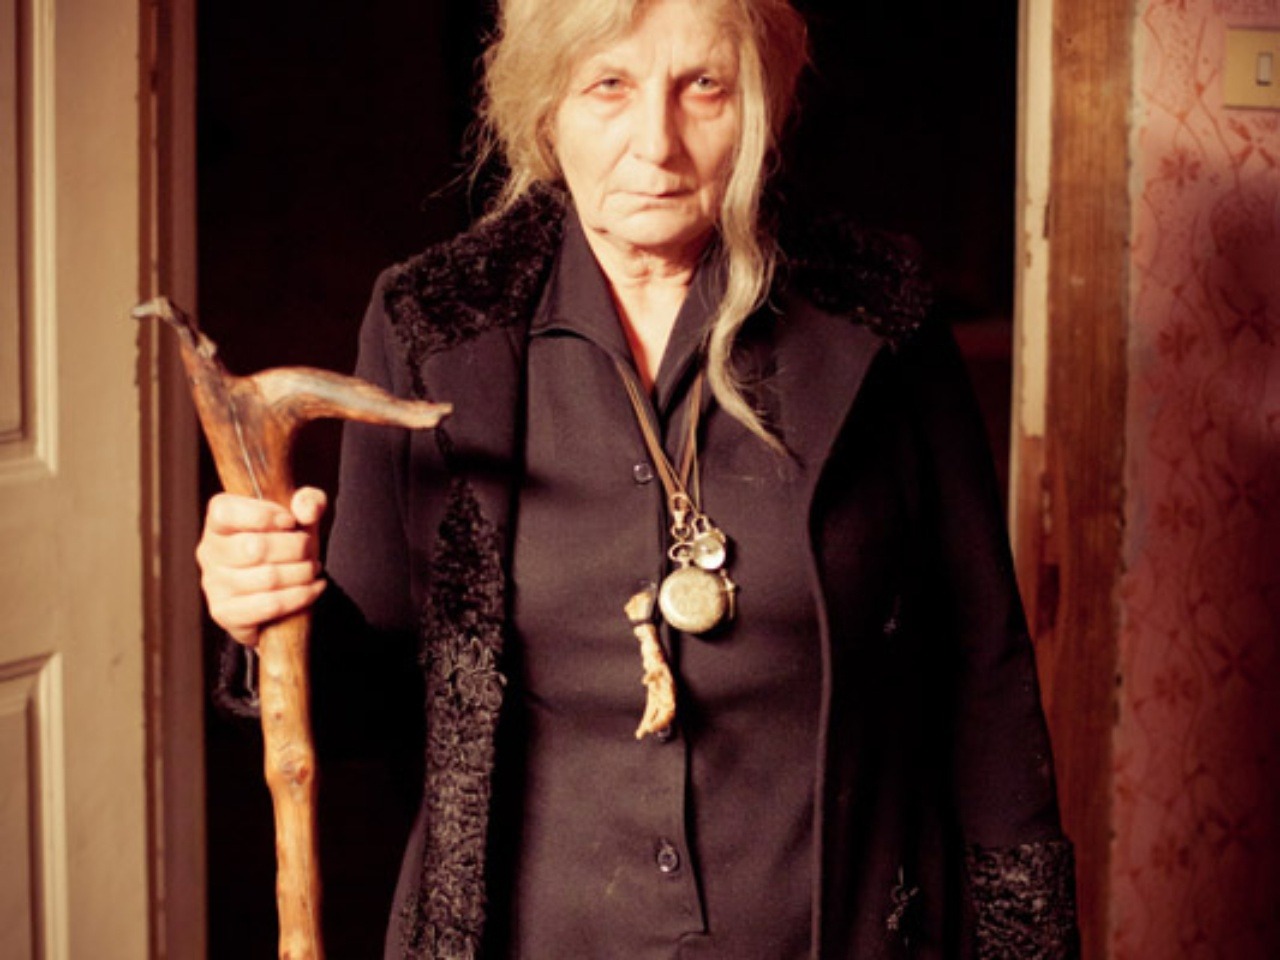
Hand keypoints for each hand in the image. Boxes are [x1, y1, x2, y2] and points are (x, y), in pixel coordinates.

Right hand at [196, 487, 327, 646]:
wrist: (279, 587)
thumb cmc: (286, 544)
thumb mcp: (301, 515)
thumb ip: (310, 501)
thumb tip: (307, 511)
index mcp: (218, 522)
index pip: (225, 512)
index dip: (264, 515)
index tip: (291, 521)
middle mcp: (209, 552)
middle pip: (255, 547)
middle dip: (296, 548)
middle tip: (310, 550)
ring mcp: (214, 584)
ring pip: (267, 578)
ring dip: (302, 573)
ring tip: (313, 569)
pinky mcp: (225, 612)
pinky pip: (269, 606)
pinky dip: (300, 596)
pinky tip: (313, 588)